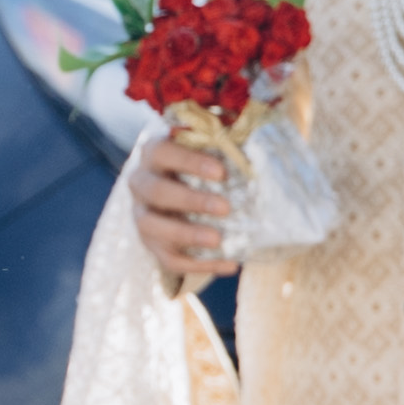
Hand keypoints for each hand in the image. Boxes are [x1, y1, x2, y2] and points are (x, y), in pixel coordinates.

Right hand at [123, 121, 237, 285]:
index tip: (221, 172)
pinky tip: (230, 264)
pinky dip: (199, 265)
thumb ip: (228, 142)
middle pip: (156, 191)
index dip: (189, 161)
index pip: (163, 152)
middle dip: (190, 200)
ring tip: (218, 241)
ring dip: (186, 234)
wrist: (179, 191)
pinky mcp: (151, 244)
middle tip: (225, 208)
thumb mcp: (211, 148)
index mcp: (154, 153)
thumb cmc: (203, 164)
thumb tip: (263, 139)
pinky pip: (168, 259)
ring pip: (153, 227)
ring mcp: (142, 215)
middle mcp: (140, 183)